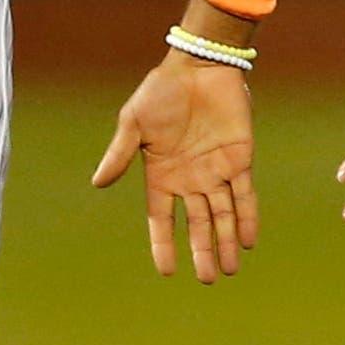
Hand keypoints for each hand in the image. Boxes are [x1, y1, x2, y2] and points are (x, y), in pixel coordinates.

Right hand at [92, 54, 258, 282]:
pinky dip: (246, 217)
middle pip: (197, 225)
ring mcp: (216, 171)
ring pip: (222, 215)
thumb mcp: (134, 123)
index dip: (163, 245)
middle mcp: (189, 180)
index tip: (167, 272)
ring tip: (229, 269)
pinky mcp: (240, 158)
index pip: (161, 219)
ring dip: (226, 242)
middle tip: (208, 279)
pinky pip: (244, 195)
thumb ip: (120, 154)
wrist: (199, 65)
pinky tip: (246, 241)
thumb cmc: (161, 92)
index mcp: (161, 176)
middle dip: (202, 251)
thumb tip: (97, 184)